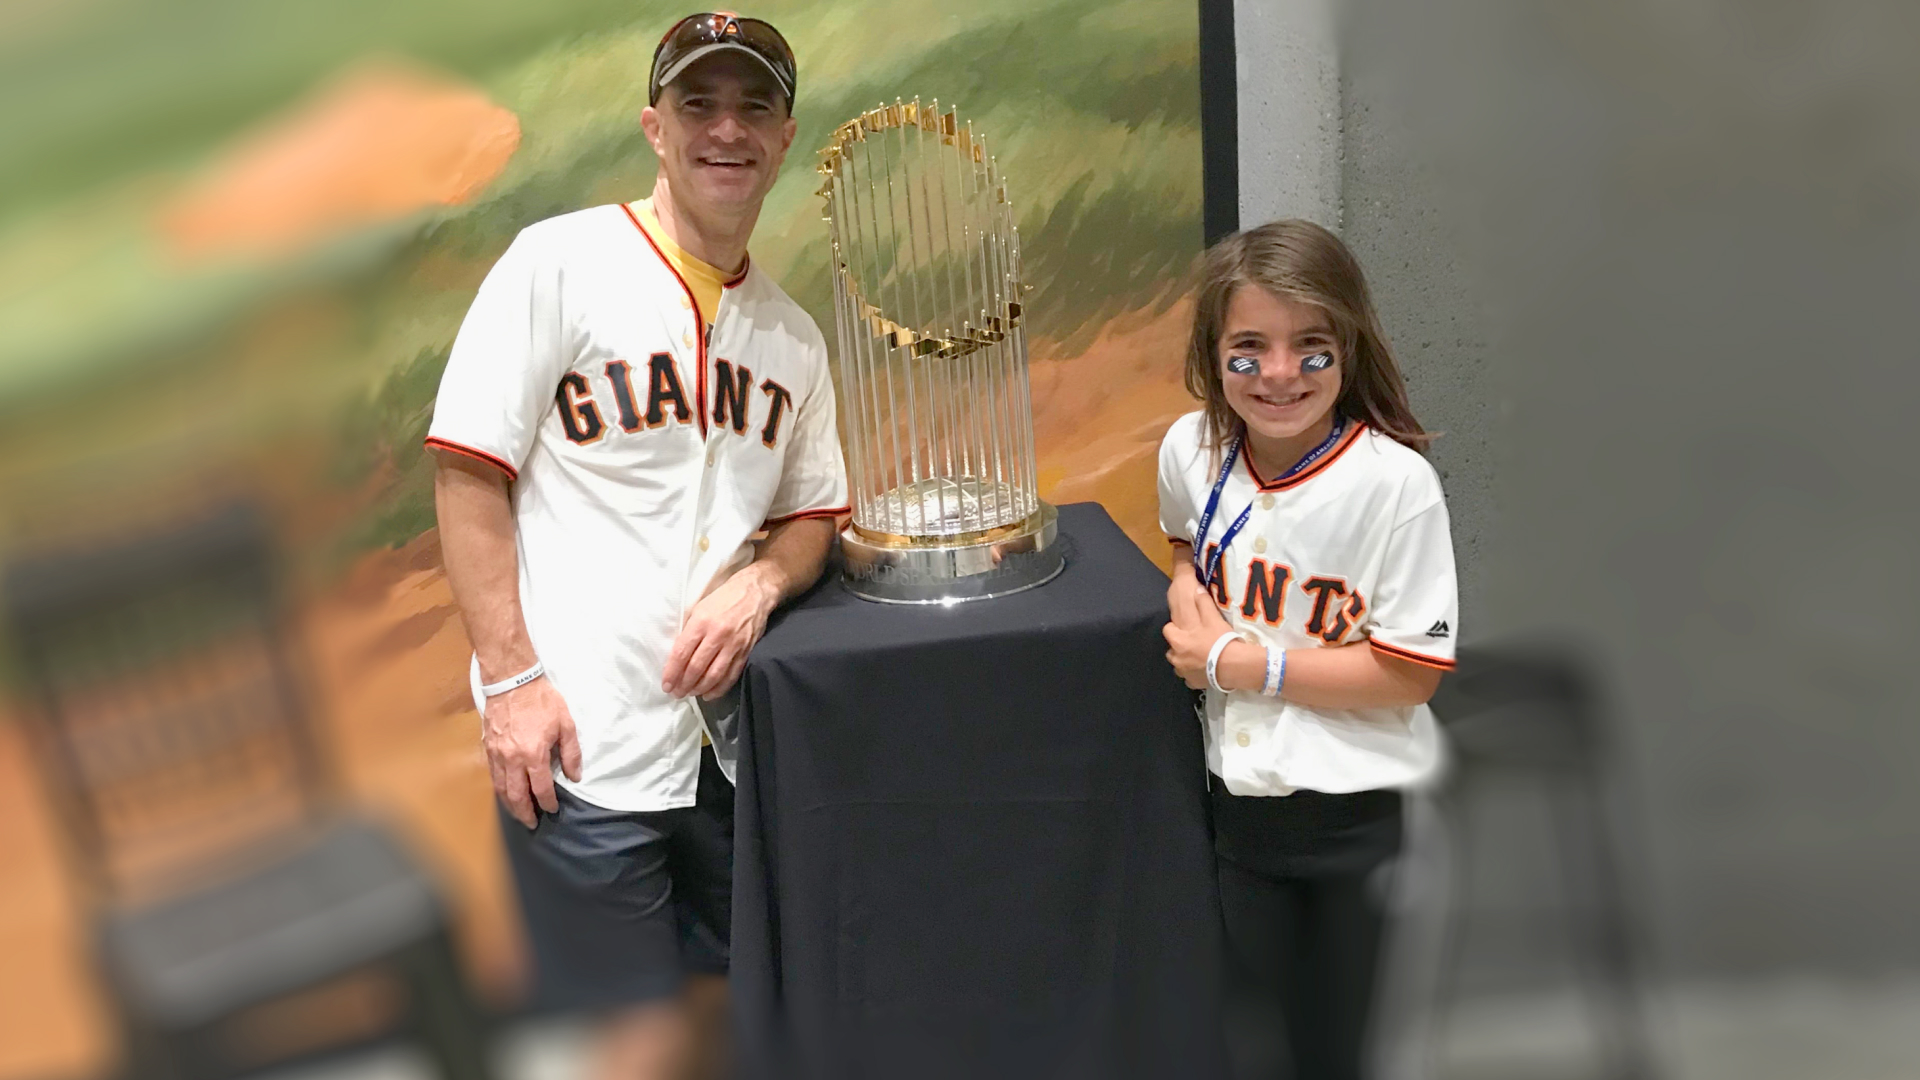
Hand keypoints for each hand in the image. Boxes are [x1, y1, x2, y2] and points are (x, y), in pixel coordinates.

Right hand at [483, 675, 581, 829]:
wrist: (512, 680)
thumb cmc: (542, 701)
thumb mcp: (566, 724)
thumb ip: (571, 753)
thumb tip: (575, 776)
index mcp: (533, 754)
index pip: (540, 789)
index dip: (547, 802)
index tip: (552, 809)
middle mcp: (512, 759)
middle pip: (516, 795)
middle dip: (525, 813)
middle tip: (531, 823)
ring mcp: (496, 754)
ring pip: (500, 788)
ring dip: (509, 805)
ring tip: (518, 814)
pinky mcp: (487, 747)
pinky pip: (492, 775)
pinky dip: (499, 788)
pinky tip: (505, 792)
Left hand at [663, 566, 779, 699]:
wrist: (754, 591)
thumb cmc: (722, 598)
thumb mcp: (699, 608)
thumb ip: (689, 630)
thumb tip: (677, 655)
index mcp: (701, 622)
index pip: (682, 653)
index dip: (672, 672)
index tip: (666, 685)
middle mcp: (717, 635)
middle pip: (696, 667)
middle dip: (683, 684)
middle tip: (676, 693)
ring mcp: (733, 645)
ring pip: (714, 675)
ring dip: (699, 689)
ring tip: (690, 694)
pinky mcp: (746, 651)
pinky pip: (731, 675)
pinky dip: (719, 688)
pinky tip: (709, 694)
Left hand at [1163, 581, 1232, 688]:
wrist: (1233, 666)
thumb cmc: (1220, 640)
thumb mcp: (1212, 618)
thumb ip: (1203, 603)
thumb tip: (1197, 589)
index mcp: (1178, 640)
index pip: (1167, 630)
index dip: (1175, 628)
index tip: (1184, 628)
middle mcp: (1177, 658)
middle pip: (1171, 650)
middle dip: (1178, 646)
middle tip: (1192, 642)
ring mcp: (1184, 672)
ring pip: (1179, 665)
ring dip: (1185, 660)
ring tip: (1198, 657)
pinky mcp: (1193, 683)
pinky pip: (1189, 678)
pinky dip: (1194, 674)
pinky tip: (1204, 670)